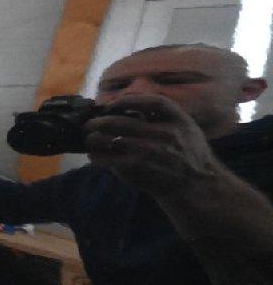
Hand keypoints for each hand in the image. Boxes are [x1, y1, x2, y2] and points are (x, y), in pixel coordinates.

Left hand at [83, 95, 222, 196]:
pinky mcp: (138, 168)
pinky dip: (98, 157)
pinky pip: (109, 160)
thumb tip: (130, 105)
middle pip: (120, 121)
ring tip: (89, 139)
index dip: (129, 100)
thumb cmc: (187, 153)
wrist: (195, 184)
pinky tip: (94, 156)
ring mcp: (149, 151)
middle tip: (89, 124)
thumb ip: (163, 116)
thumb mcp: (186, 127)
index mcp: (177, 119)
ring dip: (93, 139)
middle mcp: (163, 133)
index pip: (152, 102)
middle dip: (98, 122)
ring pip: (110, 140)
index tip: (112, 104)